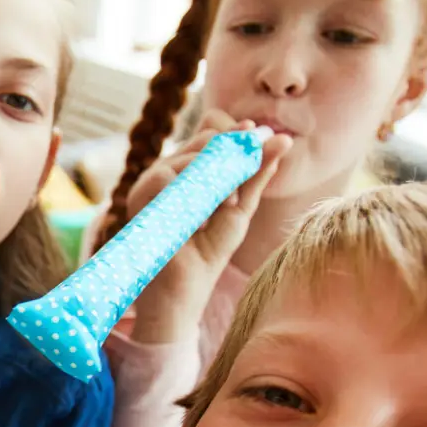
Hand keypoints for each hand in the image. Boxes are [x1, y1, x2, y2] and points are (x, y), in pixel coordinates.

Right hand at [128, 110, 291, 343]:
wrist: (181, 293)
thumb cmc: (205, 257)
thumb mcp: (238, 210)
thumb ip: (255, 175)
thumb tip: (282, 139)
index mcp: (183, 174)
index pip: (211, 138)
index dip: (236, 135)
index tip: (259, 133)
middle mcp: (164, 173)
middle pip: (206, 141)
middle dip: (232, 159)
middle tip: (235, 198)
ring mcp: (151, 182)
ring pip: (196, 155)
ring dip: (218, 183)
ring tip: (214, 216)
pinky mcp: (144, 193)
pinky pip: (179, 174)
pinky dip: (198, 197)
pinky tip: (197, 224)